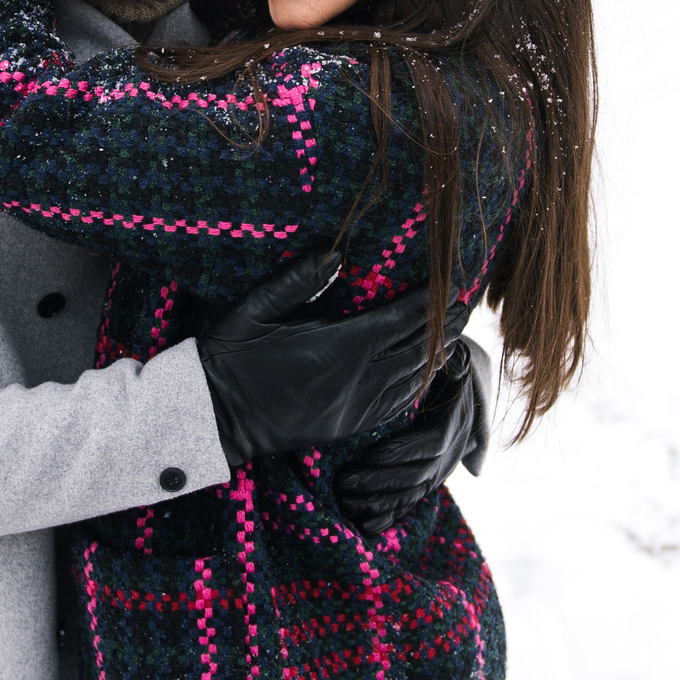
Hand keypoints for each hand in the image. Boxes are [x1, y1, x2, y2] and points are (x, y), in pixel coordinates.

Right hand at [197, 254, 470, 466]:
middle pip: (418, 349)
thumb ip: (297, 280)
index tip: (454, 287)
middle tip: (464, 307)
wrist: (215, 417)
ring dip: (435, 355)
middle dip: (444, 327)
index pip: (403, 320)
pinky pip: (396, 406)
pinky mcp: (348, 426)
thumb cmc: (230, 356)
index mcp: (340, 345)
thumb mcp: (255, 308)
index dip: (434, 304)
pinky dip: (416, 386)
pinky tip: (422, 374)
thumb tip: (336, 252)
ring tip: (451, 335)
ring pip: (412, 379)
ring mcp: (355, 406)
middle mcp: (357, 378)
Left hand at [336, 337, 489, 533]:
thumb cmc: (438, 365)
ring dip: (380, 501)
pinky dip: (388, 516)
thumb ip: (440, 357)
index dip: (402, 451)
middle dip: (381, 482)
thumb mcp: (443, 357)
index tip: (371, 454)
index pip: (432, 444)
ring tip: (346, 500)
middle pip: (419, 476)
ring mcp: (441, 470)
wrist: (456, 384)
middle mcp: (453, 451)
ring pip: (413, 494)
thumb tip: (447, 351)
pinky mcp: (427, 482)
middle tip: (345, 483)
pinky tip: (365, 526)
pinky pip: (410, 504)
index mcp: (454, 420)